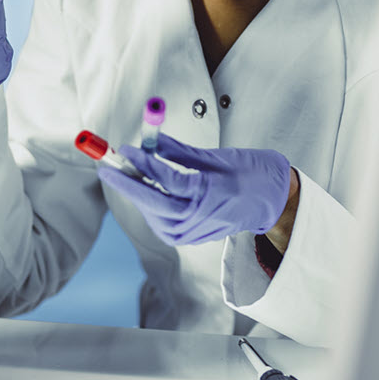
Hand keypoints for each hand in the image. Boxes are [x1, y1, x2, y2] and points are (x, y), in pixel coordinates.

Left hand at [98, 133, 290, 245]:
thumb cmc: (248, 173)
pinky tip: (145, 190)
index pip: (166, 179)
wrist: (272, 202)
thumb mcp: (215, 156)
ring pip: (154, 214)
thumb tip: (149, 140)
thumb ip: (178, 151)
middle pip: (153, 202)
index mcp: (209, 194)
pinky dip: (149, 207)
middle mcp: (200, 218)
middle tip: (106, 166)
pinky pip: (160, 222)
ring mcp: (194, 233)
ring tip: (126, 173)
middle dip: (126, 184)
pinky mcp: (190, 239)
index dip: (142, 162)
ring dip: (137, 195)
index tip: (125, 148)